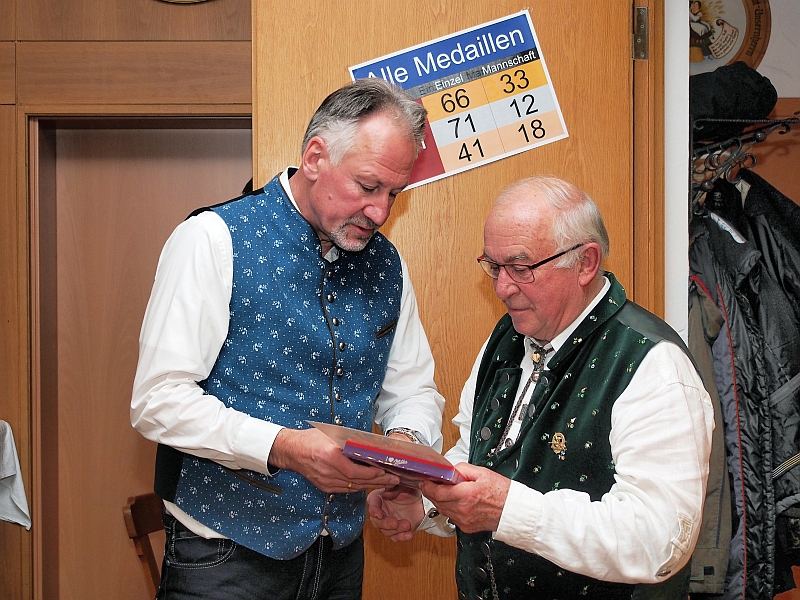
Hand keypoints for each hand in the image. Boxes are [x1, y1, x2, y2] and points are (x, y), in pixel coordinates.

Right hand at [269, 428, 399, 492]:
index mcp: (330, 457)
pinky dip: (359, 486)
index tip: (386, 472)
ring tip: (386, 483)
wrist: (292, 451)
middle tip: (393, 480)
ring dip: (371, 486)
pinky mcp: (325, 486)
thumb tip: (371, 445)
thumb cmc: (311, 439)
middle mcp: (328, 472)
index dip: (373, 475)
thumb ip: (350, 441)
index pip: (356, 472)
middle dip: (378, 482)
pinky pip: (346, 489)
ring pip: (353, 487)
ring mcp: (326, 482)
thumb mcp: (332, 434)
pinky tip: (369, 483)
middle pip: (357, 482)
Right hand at [367, 485, 423, 541]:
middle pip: (376, 521)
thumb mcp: (403, 486)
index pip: (372, 504)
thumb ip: (393, 489)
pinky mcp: (397, 530)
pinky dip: (402, 537)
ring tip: (407, 524)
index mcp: (379, 498)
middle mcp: (381, 511)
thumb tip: (385, 494)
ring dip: (396, 530)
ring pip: (386, 531)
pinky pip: (396, 537)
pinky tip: (409, 534)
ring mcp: (388, 522)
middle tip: (395, 523)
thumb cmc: (410, 491)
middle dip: (385, 524)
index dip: (374, 510)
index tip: (379, 515)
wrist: (423, 502)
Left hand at [419, 462, 509, 533]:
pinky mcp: (466, 527)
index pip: (437, 492)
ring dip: (440, 500)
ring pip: (442, 510)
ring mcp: (464, 520)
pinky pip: (451, 517)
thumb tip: (449, 470)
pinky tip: (455, 502)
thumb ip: (462, 469)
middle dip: (431, 492)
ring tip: (444, 491)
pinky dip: (449, 509)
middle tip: (431, 484)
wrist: (513, 511)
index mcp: (466, 494)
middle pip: (437, 501)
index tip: (424, 481)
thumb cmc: (501, 492)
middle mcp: (463, 509)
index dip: (427, 486)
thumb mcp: (482, 473)